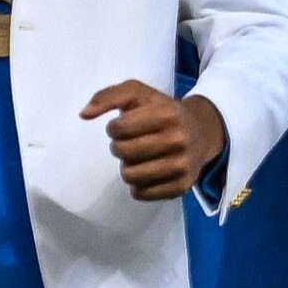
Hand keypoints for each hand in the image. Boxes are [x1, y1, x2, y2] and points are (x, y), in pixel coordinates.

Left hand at [84, 81, 227, 202]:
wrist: (203, 131)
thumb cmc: (163, 111)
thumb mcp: (138, 93)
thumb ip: (108, 96)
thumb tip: (84, 114)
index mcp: (168, 114)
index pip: (118, 128)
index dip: (115, 127)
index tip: (126, 125)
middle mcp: (179, 140)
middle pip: (123, 152)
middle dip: (120, 147)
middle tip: (132, 142)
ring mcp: (183, 165)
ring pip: (130, 176)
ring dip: (128, 167)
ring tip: (139, 158)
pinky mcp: (182, 186)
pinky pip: (142, 193)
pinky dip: (139, 185)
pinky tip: (148, 172)